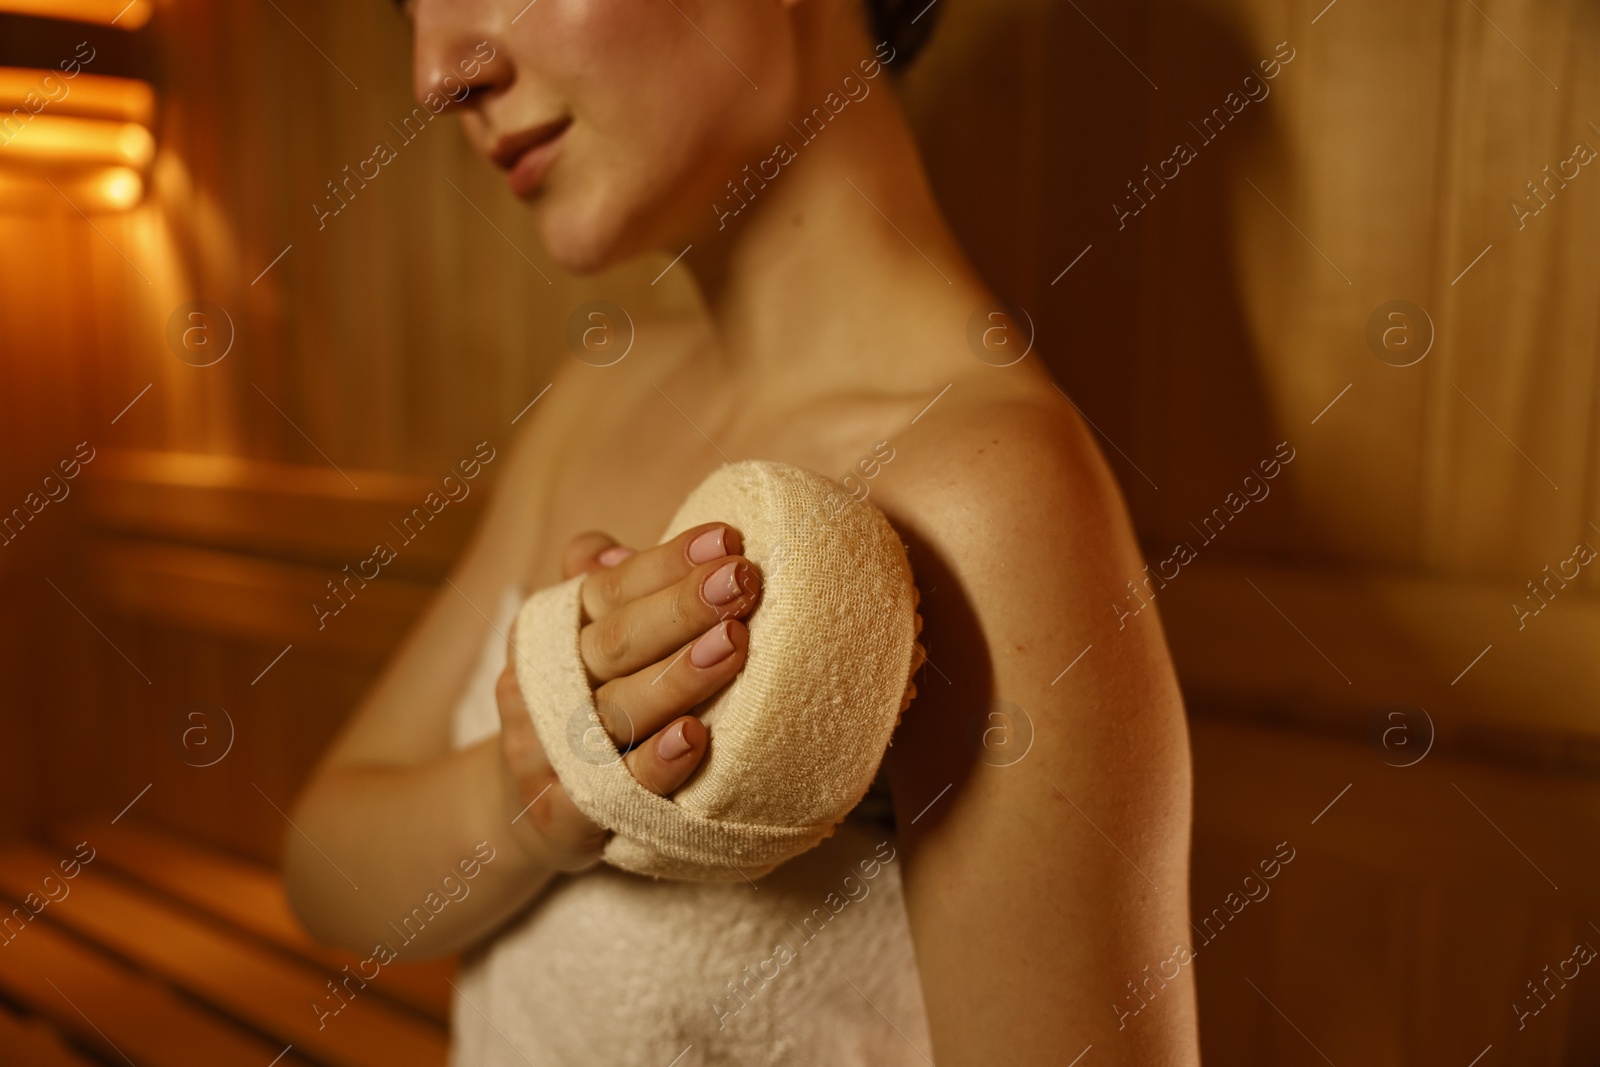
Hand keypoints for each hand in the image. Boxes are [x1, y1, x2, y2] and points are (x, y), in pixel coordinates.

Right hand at [495, 522, 760, 870]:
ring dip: (679, 676)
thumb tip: (613, 550)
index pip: (607, 588)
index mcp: (549, 631)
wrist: (527, 807)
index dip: (665, 562)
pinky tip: (696, 736)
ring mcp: (551, 751)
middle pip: (616, 642)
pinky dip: (656, 762)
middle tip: (742, 580)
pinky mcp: (566, 813)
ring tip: (734, 642)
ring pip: (620, 709)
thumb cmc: (583, 702)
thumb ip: (601, 589)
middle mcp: (542, 685)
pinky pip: (616, 787)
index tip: (726, 539)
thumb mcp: (581, 638)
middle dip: (683, 607)